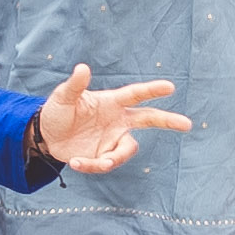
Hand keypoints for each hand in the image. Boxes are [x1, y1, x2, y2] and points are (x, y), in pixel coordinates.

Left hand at [30, 67, 186, 173]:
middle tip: (187, 124)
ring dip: (113, 159)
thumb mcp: (62, 97)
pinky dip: (91, 166)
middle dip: (168, 121)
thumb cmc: (57, 111)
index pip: (135, 94)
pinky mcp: (104, 156)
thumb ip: (74, 85)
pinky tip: (75, 162)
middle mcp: (117, 121)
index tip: (171, 87)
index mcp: (111, 102)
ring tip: (90, 162)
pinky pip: (106, 164)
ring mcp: (112, 139)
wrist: (47, 136)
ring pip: (127, 150)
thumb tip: (82, 68)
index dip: (152, 90)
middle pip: (148, 119)